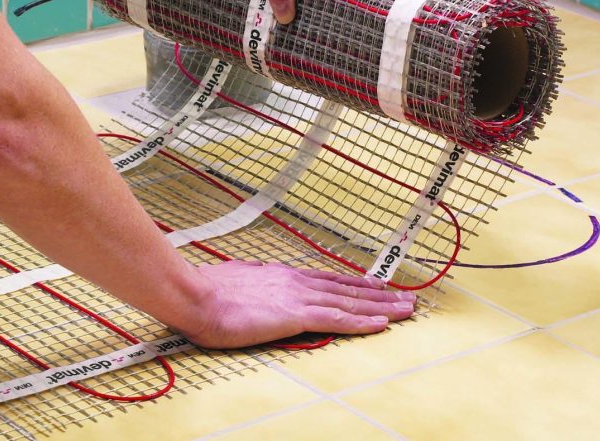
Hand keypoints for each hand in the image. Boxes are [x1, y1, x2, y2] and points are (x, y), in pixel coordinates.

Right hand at [183, 260, 415, 348]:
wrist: (195, 295)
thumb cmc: (208, 291)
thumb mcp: (237, 281)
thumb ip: (253, 284)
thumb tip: (253, 283)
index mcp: (282, 276)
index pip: (327, 279)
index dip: (354, 284)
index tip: (374, 286)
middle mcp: (296, 282)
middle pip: (346, 288)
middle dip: (378, 294)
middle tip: (404, 297)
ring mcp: (298, 297)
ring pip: (349, 302)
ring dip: (380, 306)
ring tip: (404, 309)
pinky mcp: (295, 314)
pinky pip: (337, 319)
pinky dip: (362, 321)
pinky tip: (381, 324)